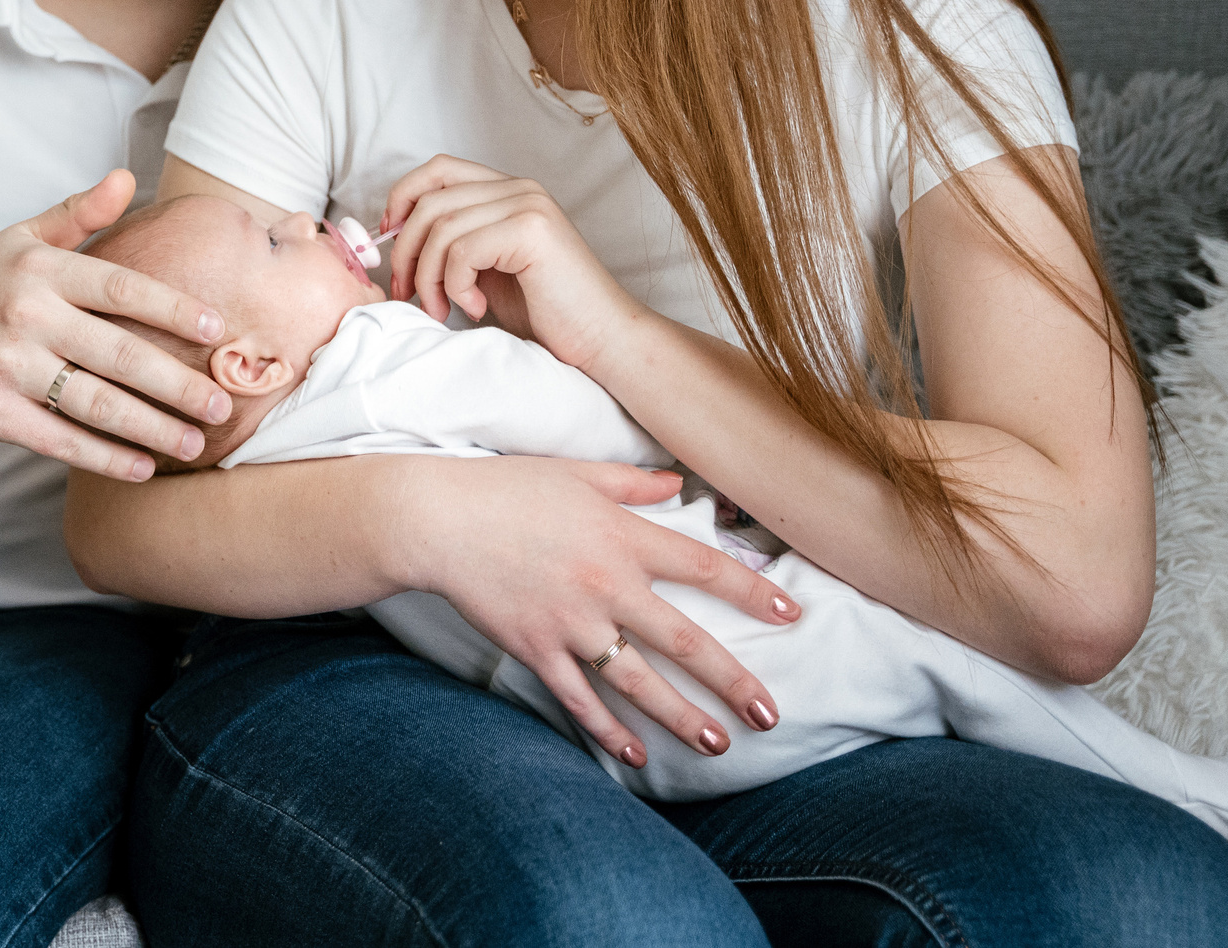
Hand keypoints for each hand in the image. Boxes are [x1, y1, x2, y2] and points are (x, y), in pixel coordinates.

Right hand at [0, 170, 232, 481]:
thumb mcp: (19, 238)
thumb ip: (78, 212)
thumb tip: (128, 177)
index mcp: (41, 270)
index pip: (120, 287)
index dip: (172, 308)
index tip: (216, 331)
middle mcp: (26, 315)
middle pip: (119, 353)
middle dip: (178, 383)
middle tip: (223, 403)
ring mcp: (7, 366)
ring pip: (95, 403)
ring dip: (153, 428)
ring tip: (196, 443)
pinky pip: (60, 440)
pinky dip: (105, 457)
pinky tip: (142, 467)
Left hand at [382, 155, 640, 372]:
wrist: (602, 341)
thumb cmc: (546, 314)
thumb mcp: (488, 271)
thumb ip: (453, 245)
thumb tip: (393, 237)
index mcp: (509, 191)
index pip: (438, 170)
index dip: (402, 199)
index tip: (389, 240)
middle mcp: (519, 188)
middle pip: (430, 200)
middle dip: (406, 251)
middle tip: (407, 294)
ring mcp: (527, 205)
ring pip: (440, 228)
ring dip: (429, 278)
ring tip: (441, 310)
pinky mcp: (530, 230)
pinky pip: (461, 250)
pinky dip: (454, 285)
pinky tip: (476, 308)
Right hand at [391, 456, 798, 765]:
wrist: (437, 518)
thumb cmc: (506, 488)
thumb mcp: (577, 474)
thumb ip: (632, 483)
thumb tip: (676, 484)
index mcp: (622, 537)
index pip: (702, 567)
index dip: (750, 592)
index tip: (790, 615)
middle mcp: (606, 585)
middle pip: (684, 640)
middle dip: (732, 680)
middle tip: (769, 714)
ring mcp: (571, 623)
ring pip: (638, 680)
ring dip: (681, 715)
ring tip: (717, 742)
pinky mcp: (536, 649)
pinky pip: (579, 698)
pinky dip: (607, 728)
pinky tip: (634, 753)